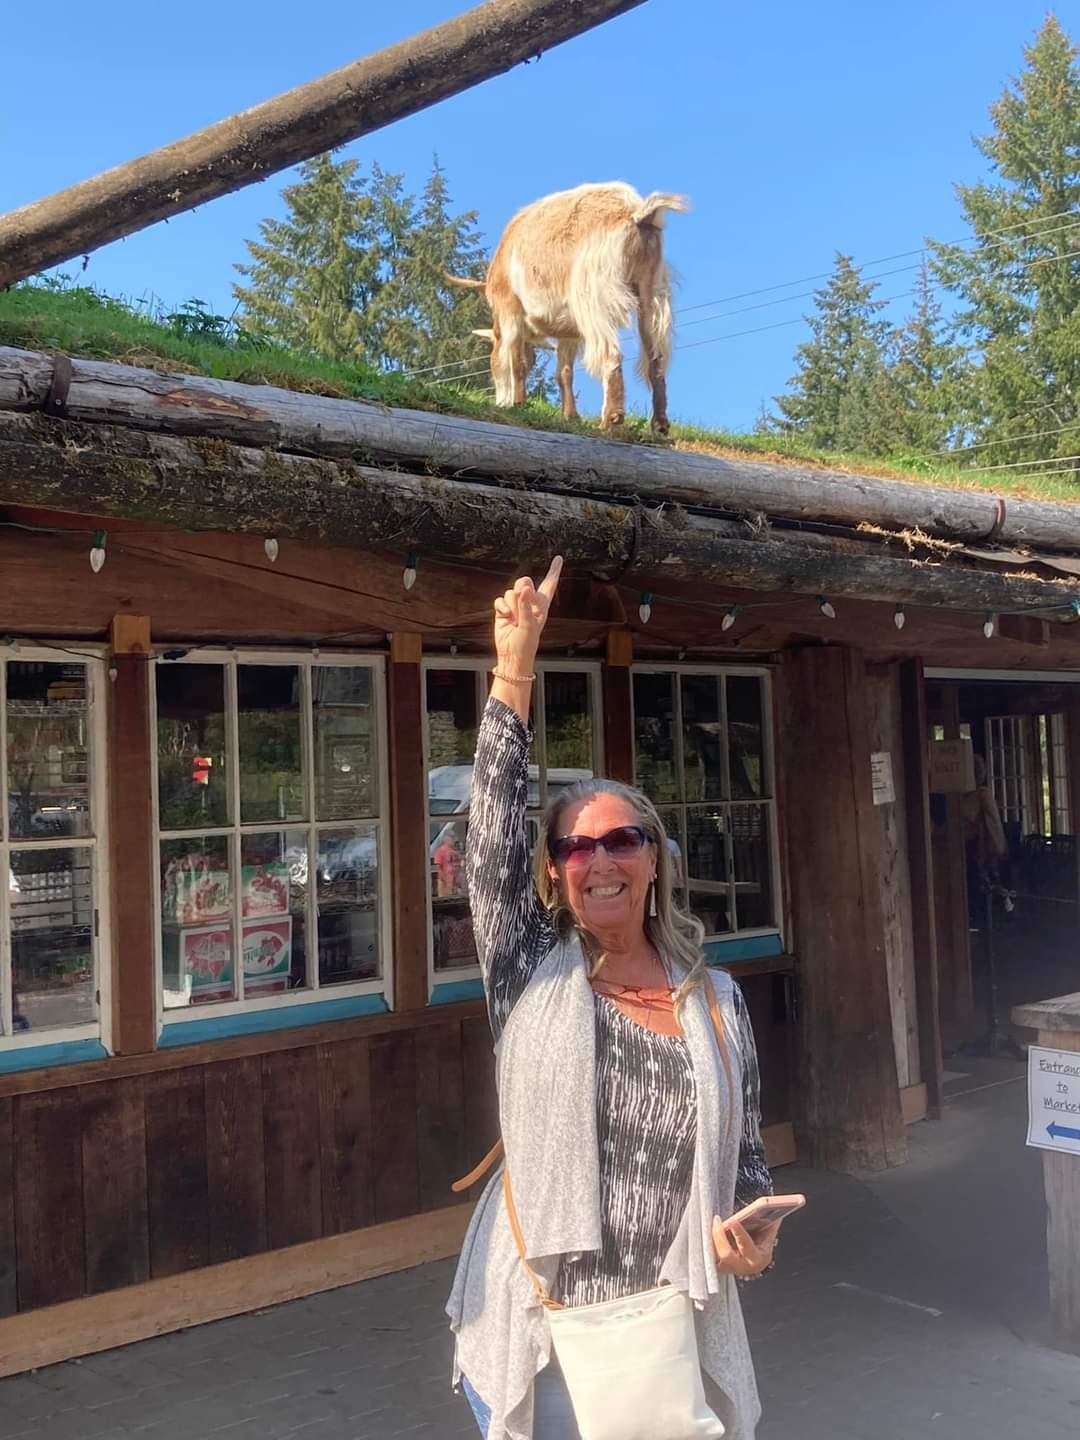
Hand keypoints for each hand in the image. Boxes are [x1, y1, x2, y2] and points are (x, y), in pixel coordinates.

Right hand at [493, 556, 562, 672]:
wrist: (511, 655)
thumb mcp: (529, 625)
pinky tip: (505, 617)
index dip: (554, 570)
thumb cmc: (526, 644)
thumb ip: (526, 606)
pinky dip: (502, 608)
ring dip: (512, 606)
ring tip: (515, 620)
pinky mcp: (503, 610)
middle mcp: (529, 603)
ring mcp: (515, 606)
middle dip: (522, 590)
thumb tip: (523, 588)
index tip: (559, 558)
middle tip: (522, 603)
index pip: (550, 584)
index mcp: (542, 606)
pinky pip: (500, 599)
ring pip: (511, 592)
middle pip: (525, 582)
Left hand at [711, 1216, 779, 1277]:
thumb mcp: (768, 1237)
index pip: (746, 1247)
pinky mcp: (718, 1265)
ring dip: (712, 1239)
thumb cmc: (762, 1248)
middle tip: (717, 1219)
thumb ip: (770, 1224)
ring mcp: (729, 1268)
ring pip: (715, 1255)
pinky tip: (707, 1229)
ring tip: (712, 1221)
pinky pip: (711, 1254)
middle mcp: (742, 1266)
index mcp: (756, 1259)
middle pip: (726, 1254)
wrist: (755, 1263)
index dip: (740, 1234)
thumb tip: (773, 1206)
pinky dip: (709, 1241)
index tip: (733, 1221)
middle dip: (720, 1236)